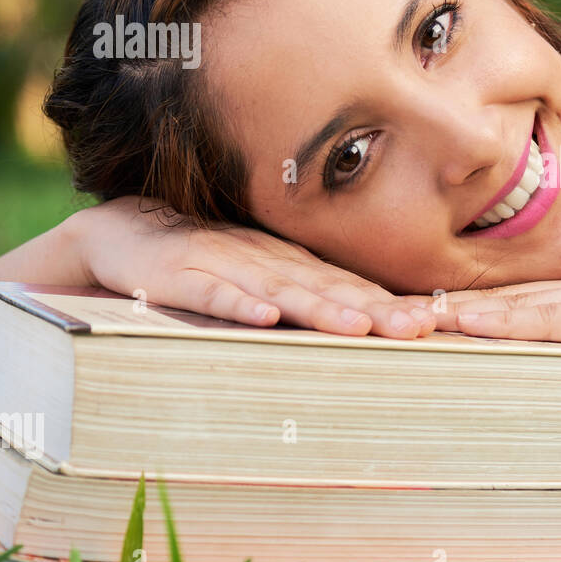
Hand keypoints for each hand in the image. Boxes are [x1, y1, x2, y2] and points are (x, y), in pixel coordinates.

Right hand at [69, 196, 434, 337]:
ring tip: (360, 328)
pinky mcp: (181, 275)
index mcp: (294, 266)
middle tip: (417, 328)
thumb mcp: (265, 277)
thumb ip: (309, 296)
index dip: (392, 306)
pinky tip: (262, 317)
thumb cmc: (208, 261)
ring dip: (320, 309)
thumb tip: (369, 324)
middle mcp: (270, 263)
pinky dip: (237, 304)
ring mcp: (227, 266)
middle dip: (375, 310)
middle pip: (329, 290)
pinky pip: (212, 293)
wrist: (126, 233)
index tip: (434, 325)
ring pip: (281, 290)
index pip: (352, 288)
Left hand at [407, 273, 560, 487]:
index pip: (503, 308)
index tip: (393, 327)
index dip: (449, 317)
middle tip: (387, 320)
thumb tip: (452, 389)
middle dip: (446, 312)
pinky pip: (558, 319)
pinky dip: (514, 324)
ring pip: (526, 306)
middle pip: (506, 301)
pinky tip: (473, 326)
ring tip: (417, 321)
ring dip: (470, 314)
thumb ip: (526, 379)